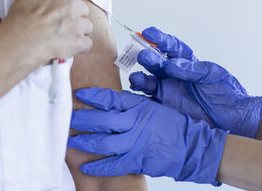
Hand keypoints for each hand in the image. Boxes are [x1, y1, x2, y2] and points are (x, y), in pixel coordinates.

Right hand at [1, 0, 92, 64]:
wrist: (17, 44)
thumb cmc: (18, 23)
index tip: (71, 1)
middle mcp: (72, 6)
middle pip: (84, 9)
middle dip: (75, 17)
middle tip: (61, 26)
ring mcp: (77, 24)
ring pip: (87, 27)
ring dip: (78, 33)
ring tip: (62, 39)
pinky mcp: (79, 41)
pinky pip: (87, 43)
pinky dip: (79, 47)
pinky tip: (67, 48)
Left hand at [69, 87, 227, 184]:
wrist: (193, 146)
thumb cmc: (173, 124)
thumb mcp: (154, 106)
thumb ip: (133, 103)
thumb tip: (110, 101)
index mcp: (139, 106)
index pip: (110, 98)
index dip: (93, 96)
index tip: (79, 94)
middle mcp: (135, 123)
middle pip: (102, 120)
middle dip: (82, 120)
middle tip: (69, 118)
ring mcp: (135, 143)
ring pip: (103, 143)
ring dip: (85, 142)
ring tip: (71, 141)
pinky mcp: (137, 160)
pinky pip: (113, 165)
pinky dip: (98, 167)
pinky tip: (85, 167)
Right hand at [130, 27, 261, 137]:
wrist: (233, 119)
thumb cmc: (227, 93)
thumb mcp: (212, 75)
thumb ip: (191, 69)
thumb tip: (170, 64)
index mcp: (186, 64)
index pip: (170, 48)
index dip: (159, 39)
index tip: (148, 32)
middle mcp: (173, 76)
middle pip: (155, 63)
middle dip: (147, 58)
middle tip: (141, 56)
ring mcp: (168, 91)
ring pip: (148, 82)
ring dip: (140, 78)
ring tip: (136, 78)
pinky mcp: (165, 107)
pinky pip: (148, 101)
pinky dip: (138, 98)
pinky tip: (133, 95)